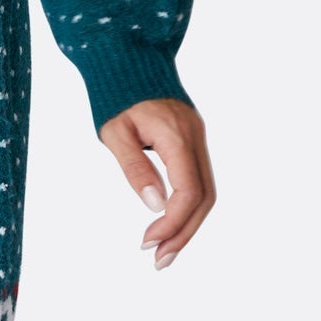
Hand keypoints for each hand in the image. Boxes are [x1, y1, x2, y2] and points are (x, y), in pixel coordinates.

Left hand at [99, 98, 214, 269]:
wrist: (128, 58)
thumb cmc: (115, 96)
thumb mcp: (115, 132)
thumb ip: (135, 168)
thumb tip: (155, 206)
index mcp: (176, 135)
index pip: (188, 191)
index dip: (172, 222)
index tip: (148, 243)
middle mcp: (195, 138)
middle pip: (204, 198)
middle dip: (184, 233)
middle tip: (160, 261)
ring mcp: (198, 139)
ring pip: (206, 192)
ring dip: (188, 224)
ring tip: (165, 252)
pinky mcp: (194, 141)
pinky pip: (199, 180)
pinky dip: (188, 207)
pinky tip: (172, 225)